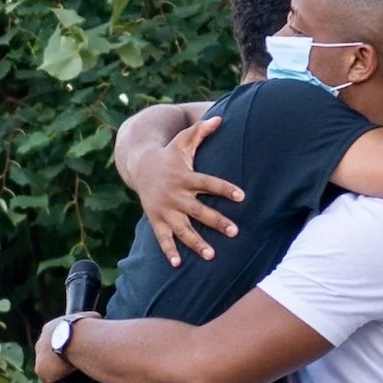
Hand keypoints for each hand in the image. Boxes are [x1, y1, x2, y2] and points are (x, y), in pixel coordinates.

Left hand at [35, 311, 101, 382]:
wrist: (76, 338)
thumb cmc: (85, 328)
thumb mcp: (89, 318)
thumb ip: (89, 320)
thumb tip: (97, 319)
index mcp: (50, 328)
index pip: (55, 342)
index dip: (65, 351)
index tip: (74, 358)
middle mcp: (41, 341)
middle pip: (50, 357)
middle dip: (60, 365)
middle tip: (74, 374)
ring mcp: (39, 356)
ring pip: (50, 370)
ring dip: (60, 376)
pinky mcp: (40, 369)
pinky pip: (50, 382)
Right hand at [133, 115, 244, 267]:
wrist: (140, 165)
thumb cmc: (169, 154)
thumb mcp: (183, 141)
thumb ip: (201, 131)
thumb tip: (219, 117)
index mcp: (185, 176)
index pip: (208, 182)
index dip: (225, 189)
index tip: (242, 197)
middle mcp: (176, 194)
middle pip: (199, 210)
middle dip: (216, 221)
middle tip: (235, 232)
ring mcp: (165, 209)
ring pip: (182, 229)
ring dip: (196, 242)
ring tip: (211, 255)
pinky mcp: (156, 220)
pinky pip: (162, 238)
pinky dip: (168, 251)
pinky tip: (177, 264)